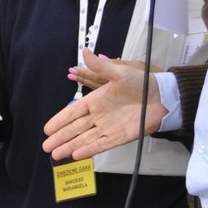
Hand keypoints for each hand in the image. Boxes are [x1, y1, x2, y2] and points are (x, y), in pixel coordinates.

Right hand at [42, 51, 163, 160]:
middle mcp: (99, 116)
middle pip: (75, 129)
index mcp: (96, 100)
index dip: (60, 120)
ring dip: (70, 146)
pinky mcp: (120, 137)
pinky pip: (101, 145)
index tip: (47, 129)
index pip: (73, 112)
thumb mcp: (119, 72)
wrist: (162, 97)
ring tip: (56, 154)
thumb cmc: (141, 83)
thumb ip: (101, 66)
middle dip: (60, 138)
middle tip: (45, 147)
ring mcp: (109, 127)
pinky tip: (76, 155)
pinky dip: (89, 150)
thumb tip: (85, 51)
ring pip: (85, 139)